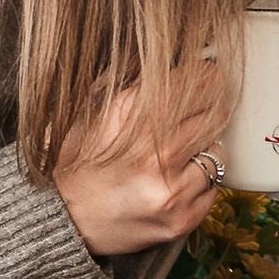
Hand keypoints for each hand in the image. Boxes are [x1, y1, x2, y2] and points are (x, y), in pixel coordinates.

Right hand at [52, 61, 229, 254]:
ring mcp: (168, 189)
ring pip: (217, 151)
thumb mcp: (90, 109)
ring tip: (174, 155)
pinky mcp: (181, 219)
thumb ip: (131, 81)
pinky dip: (197, 182)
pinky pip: (213, 187)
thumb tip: (176, 55)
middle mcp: (150, 152)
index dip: (205, 76)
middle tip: (193, 114)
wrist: (61, 222)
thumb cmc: (75, 161)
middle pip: (215, 112)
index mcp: (126, 115)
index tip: (204, 76)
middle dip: (207, 109)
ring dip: (202, 148)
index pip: (196, 81)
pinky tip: (170, 182)